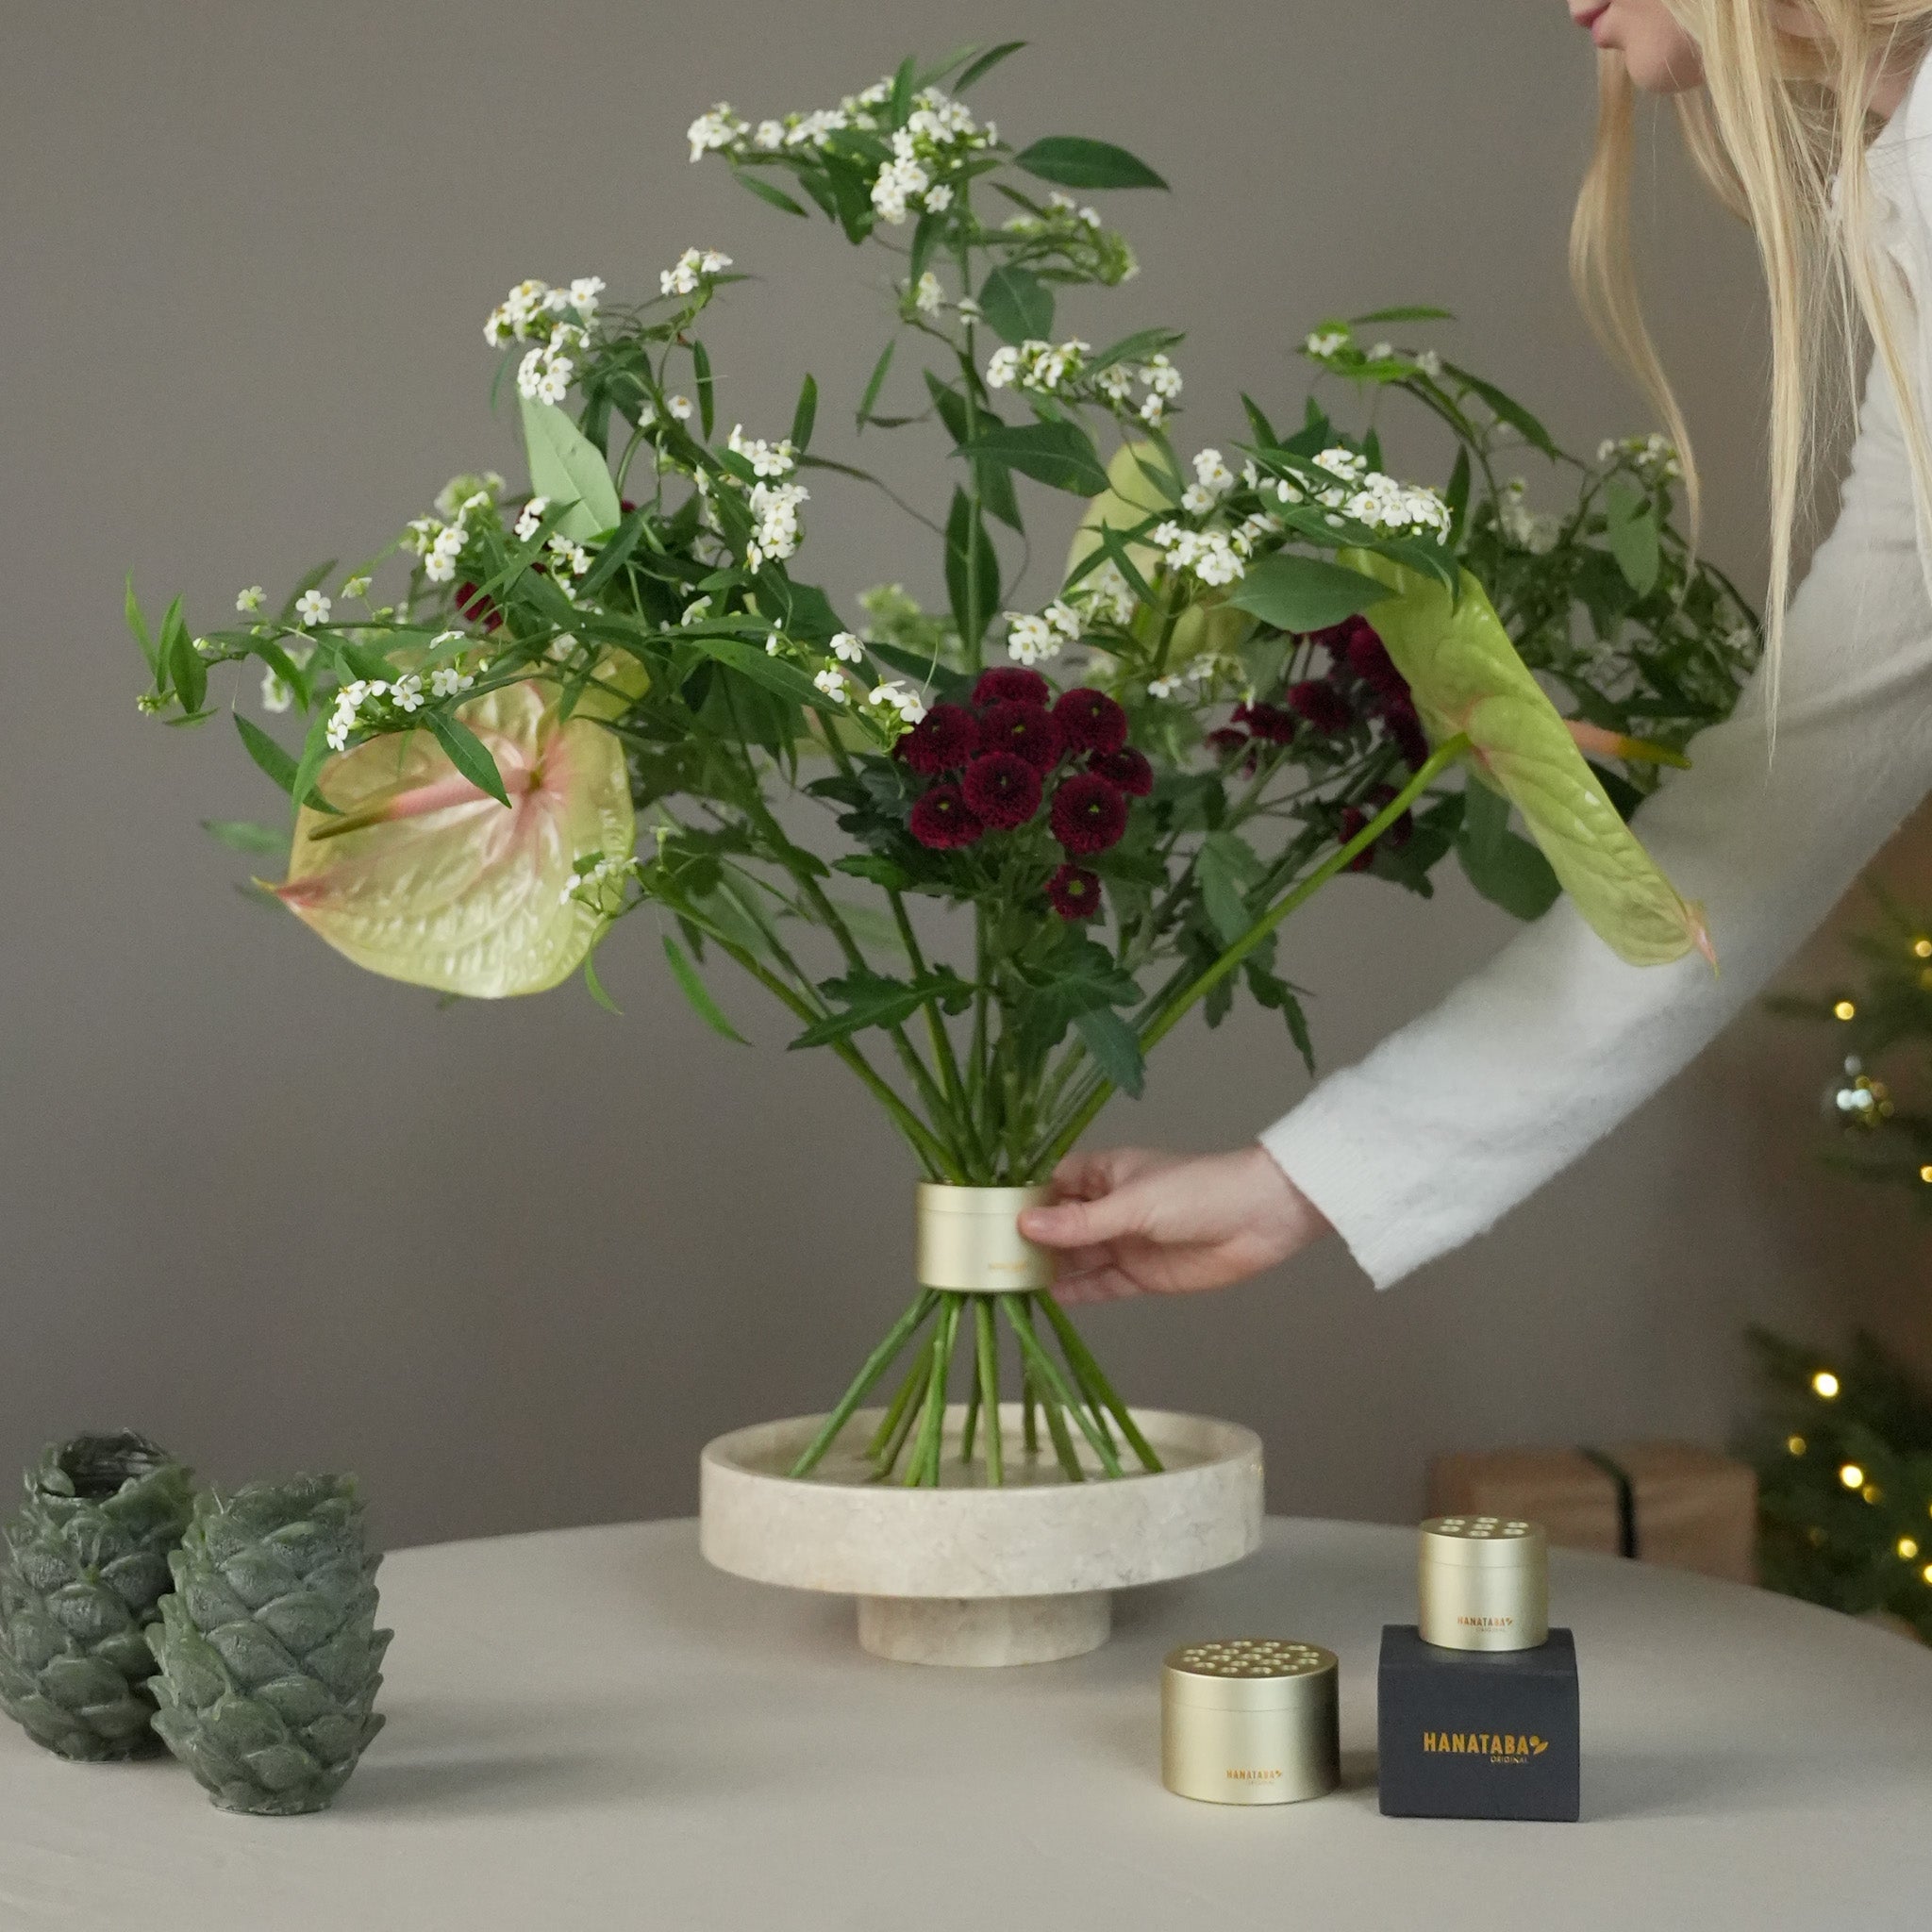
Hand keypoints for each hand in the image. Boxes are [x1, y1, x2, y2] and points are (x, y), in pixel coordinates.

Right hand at [1016, 1143, 1331, 1302]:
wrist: (1260, 1219)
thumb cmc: (1197, 1192)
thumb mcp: (1133, 1204)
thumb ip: (1081, 1222)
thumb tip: (1026, 1224)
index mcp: (1105, 1174)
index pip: (1053, 1185)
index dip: (1023, 1200)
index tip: (986, 1217)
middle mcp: (1109, 1208)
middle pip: (1059, 1225)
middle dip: (1029, 1241)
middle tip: (988, 1259)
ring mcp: (1124, 1243)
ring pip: (1076, 1258)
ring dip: (1048, 1269)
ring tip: (1008, 1283)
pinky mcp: (1141, 1275)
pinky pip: (1100, 1285)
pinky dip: (1076, 1292)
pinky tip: (1047, 1298)